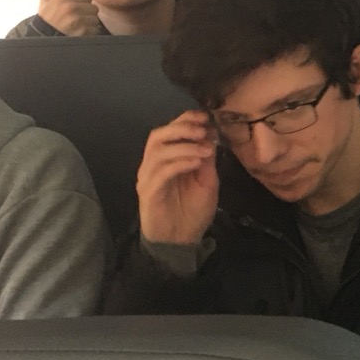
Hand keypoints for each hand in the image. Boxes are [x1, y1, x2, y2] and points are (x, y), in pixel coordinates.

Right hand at [35, 0, 100, 35]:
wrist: (42, 38)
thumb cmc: (46, 18)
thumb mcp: (45, 1)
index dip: (84, 2)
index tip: (76, 8)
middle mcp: (72, 7)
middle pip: (94, 8)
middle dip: (87, 14)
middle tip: (77, 19)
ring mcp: (78, 20)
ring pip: (95, 19)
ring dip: (89, 24)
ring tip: (77, 27)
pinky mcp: (83, 32)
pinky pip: (95, 30)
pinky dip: (89, 33)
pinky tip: (79, 34)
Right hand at [137, 110, 219, 244]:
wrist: (181, 241)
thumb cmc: (193, 210)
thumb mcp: (207, 179)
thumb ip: (206, 158)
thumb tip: (211, 133)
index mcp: (165, 159)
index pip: (168, 131)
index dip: (184, 120)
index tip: (205, 117)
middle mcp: (152, 166)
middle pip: (158, 136)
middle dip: (181, 128)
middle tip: (203, 130)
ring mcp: (148, 179)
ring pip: (158, 152)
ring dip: (184, 146)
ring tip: (205, 149)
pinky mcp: (149, 193)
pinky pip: (160, 172)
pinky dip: (180, 162)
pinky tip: (197, 162)